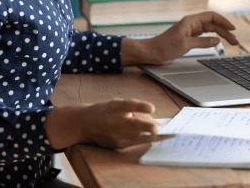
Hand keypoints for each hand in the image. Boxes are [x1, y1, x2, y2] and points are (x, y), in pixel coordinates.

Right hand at [46, 99, 174, 149]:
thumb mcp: (116, 104)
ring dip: (152, 134)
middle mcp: (113, 121)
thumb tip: (152, 116)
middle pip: (133, 125)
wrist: (84, 124)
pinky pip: (134, 142)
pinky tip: (154, 136)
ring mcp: (114, 135)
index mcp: (113, 107)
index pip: (127, 105)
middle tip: (163, 128)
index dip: (140, 106)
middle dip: (149, 127)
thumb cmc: (104, 111)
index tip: (152, 107)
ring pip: (137, 136)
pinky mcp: (116, 145)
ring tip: (165, 132)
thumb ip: (133, 109)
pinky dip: (146, 139)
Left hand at [144, 11, 237, 65]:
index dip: (223, 21)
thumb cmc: (164, 46)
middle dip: (225, 31)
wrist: (152, 52)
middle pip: (212, 24)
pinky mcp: (189, 39)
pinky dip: (213, 39)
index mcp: (190, 21)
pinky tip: (218, 43)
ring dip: (221, 35)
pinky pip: (204, 37)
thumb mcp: (185, 45)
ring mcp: (190, 31)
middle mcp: (191, 24)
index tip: (232, 29)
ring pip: (210, 30)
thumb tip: (217, 40)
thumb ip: (202, 42)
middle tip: (235, 41)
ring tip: (232, 43)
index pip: (211, 17)